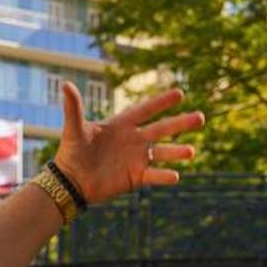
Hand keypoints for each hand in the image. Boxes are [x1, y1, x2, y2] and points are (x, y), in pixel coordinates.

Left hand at [52, 84, 204, 202]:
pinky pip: (154, 176)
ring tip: (192, 151)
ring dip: (177, 152)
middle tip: (201, 117)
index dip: (162, 102)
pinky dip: (164, 176)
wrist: (70, 182)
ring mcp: (136, 159)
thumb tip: (65, 85)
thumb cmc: (71, 152)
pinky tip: (176, 175)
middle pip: (162, 129)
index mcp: (122, 125)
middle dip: (181, 123)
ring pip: (162, 153)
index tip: (180, 93)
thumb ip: (73, 108)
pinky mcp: (135, 177)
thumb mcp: (73, 129)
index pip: (146, 110)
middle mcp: (134, 140)